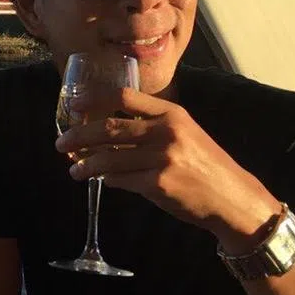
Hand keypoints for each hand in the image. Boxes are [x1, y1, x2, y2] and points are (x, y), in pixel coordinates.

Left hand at [55, 87, 279, 252]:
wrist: (233, 199)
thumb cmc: (205, 166)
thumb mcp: (184, 134)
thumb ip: (151, 127)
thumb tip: (106, 130)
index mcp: (172, 113)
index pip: (125, 96)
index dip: (95, 98)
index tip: (74, 104)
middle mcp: (166, 131)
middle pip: (110, 127)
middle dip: (79, 135)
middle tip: (61, 142)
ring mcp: (162, 158)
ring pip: (110, 157)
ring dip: (86, 164)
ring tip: (73, 169)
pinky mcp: (158, 184)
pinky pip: (121, 180)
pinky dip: (107, 180)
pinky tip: (100, 181)